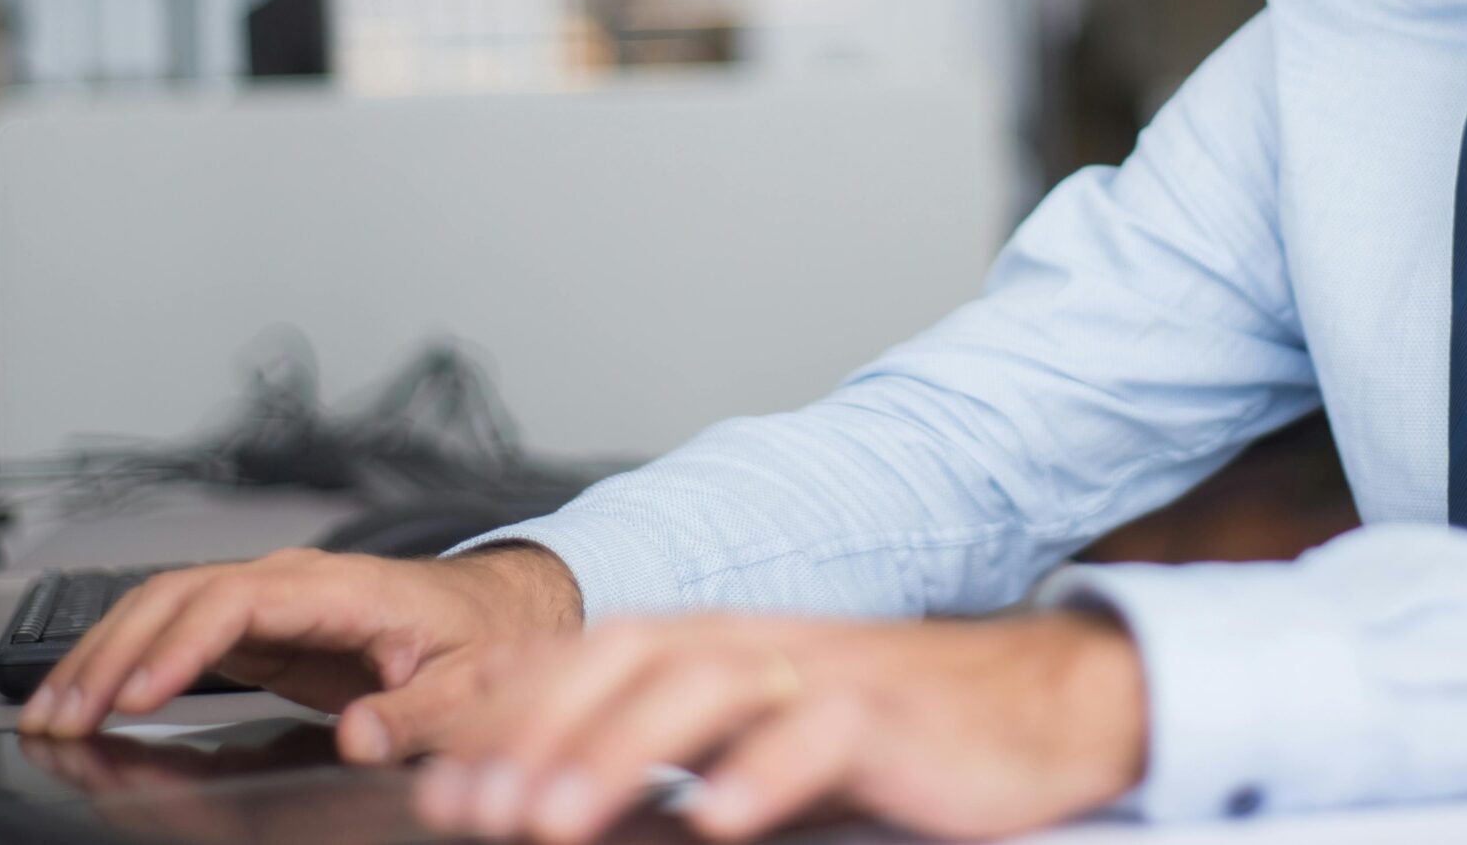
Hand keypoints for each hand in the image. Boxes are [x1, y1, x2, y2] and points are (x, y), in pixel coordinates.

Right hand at [16, 543, 581, 763]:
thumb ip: (414, 713)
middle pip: (180, 596)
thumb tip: (357, 738)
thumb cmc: (479, 638)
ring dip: (101, 654)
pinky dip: (122, 659)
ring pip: (163, 605)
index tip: (135, 696)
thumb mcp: (467, 684)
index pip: (239, 602)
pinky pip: (173, 629)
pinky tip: (84, 698)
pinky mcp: (255, 623)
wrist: (492, 608)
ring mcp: (267, 597)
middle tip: (62, 718)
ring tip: (49, 712)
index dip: (181, 647)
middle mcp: (293, 581)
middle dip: (112, 654)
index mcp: (341, 589)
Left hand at [413, 609, 1148, 842]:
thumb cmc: (893, 735)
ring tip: (547, 821)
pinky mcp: (893, 717)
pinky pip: (821, 732)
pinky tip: (713, 820)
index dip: (501, 705)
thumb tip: (549, 799)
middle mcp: (763, 644)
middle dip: (534, 726)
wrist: (1044, 703)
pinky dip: (761, 773)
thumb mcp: (766, 741)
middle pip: (628, 655)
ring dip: (614, 751)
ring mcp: (828, 672)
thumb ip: (675, 756)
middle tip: (464, 807)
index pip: (588, 654)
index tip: (423, 773)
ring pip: (704, 686)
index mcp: (723, 645)